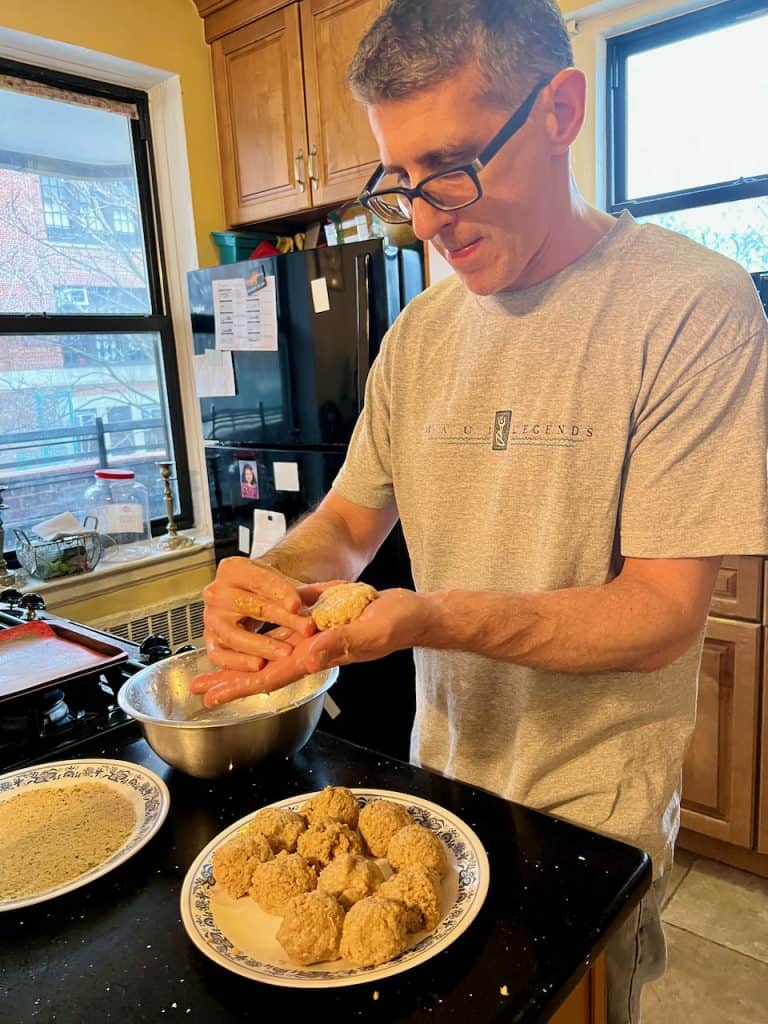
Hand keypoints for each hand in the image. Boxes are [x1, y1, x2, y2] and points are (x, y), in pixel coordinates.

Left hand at [194, 588, 431, 706]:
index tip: (214, 698)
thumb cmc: (399, 624)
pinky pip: (287, 620)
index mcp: (320, 656)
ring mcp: (314, 631)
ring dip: (241, 650)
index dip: (242, 687)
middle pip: (263, 665)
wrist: (414, 611)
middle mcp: (312, 647)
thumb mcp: (371, 631)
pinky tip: (247, 620)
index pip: (274, 676)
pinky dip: (265, 621)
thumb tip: (308, 656)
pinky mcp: (319, 613)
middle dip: (231, 677)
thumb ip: (341, 642)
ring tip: (212, 655)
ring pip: (270, 644)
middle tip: (196, 686)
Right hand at [201, 557, 316, 668]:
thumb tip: (330, 597)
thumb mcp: (285, 584)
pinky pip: (219, 656)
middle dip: (282, 619)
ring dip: (262, 645)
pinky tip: (258, 665)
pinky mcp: (209, 641)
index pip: (259, 580)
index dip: (280, 593)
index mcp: (233, 569)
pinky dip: (238, 663)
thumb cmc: (268, 591)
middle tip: (306, 628)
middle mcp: (216, 592)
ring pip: (234, 635)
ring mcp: (210, 618)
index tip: (298, 605)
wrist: (252, 598)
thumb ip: (304, 592)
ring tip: (286, 652)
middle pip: (250, 607)